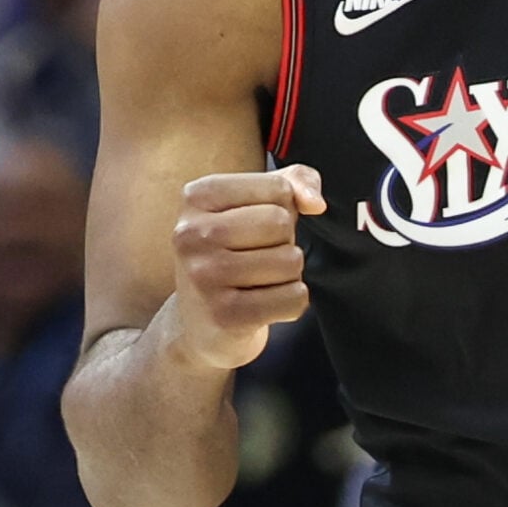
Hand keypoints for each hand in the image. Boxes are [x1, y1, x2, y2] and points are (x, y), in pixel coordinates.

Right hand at [171, 167, 325, 368]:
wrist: (199, 325)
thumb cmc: (234, 255)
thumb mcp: (255, 206)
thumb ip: (294, 181)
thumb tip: (315, 202)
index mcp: (197, 196)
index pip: (278, 187)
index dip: (283, 210)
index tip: (254, 229)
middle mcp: (192, 234)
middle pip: (281, 223)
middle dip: (284, 243)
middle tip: (256, 259)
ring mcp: (205, 276)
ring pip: (290, 261)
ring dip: (287, 275)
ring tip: (257, 283)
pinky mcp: (225, 316)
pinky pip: (294, 298)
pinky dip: (291, 304)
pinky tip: (262, 306)